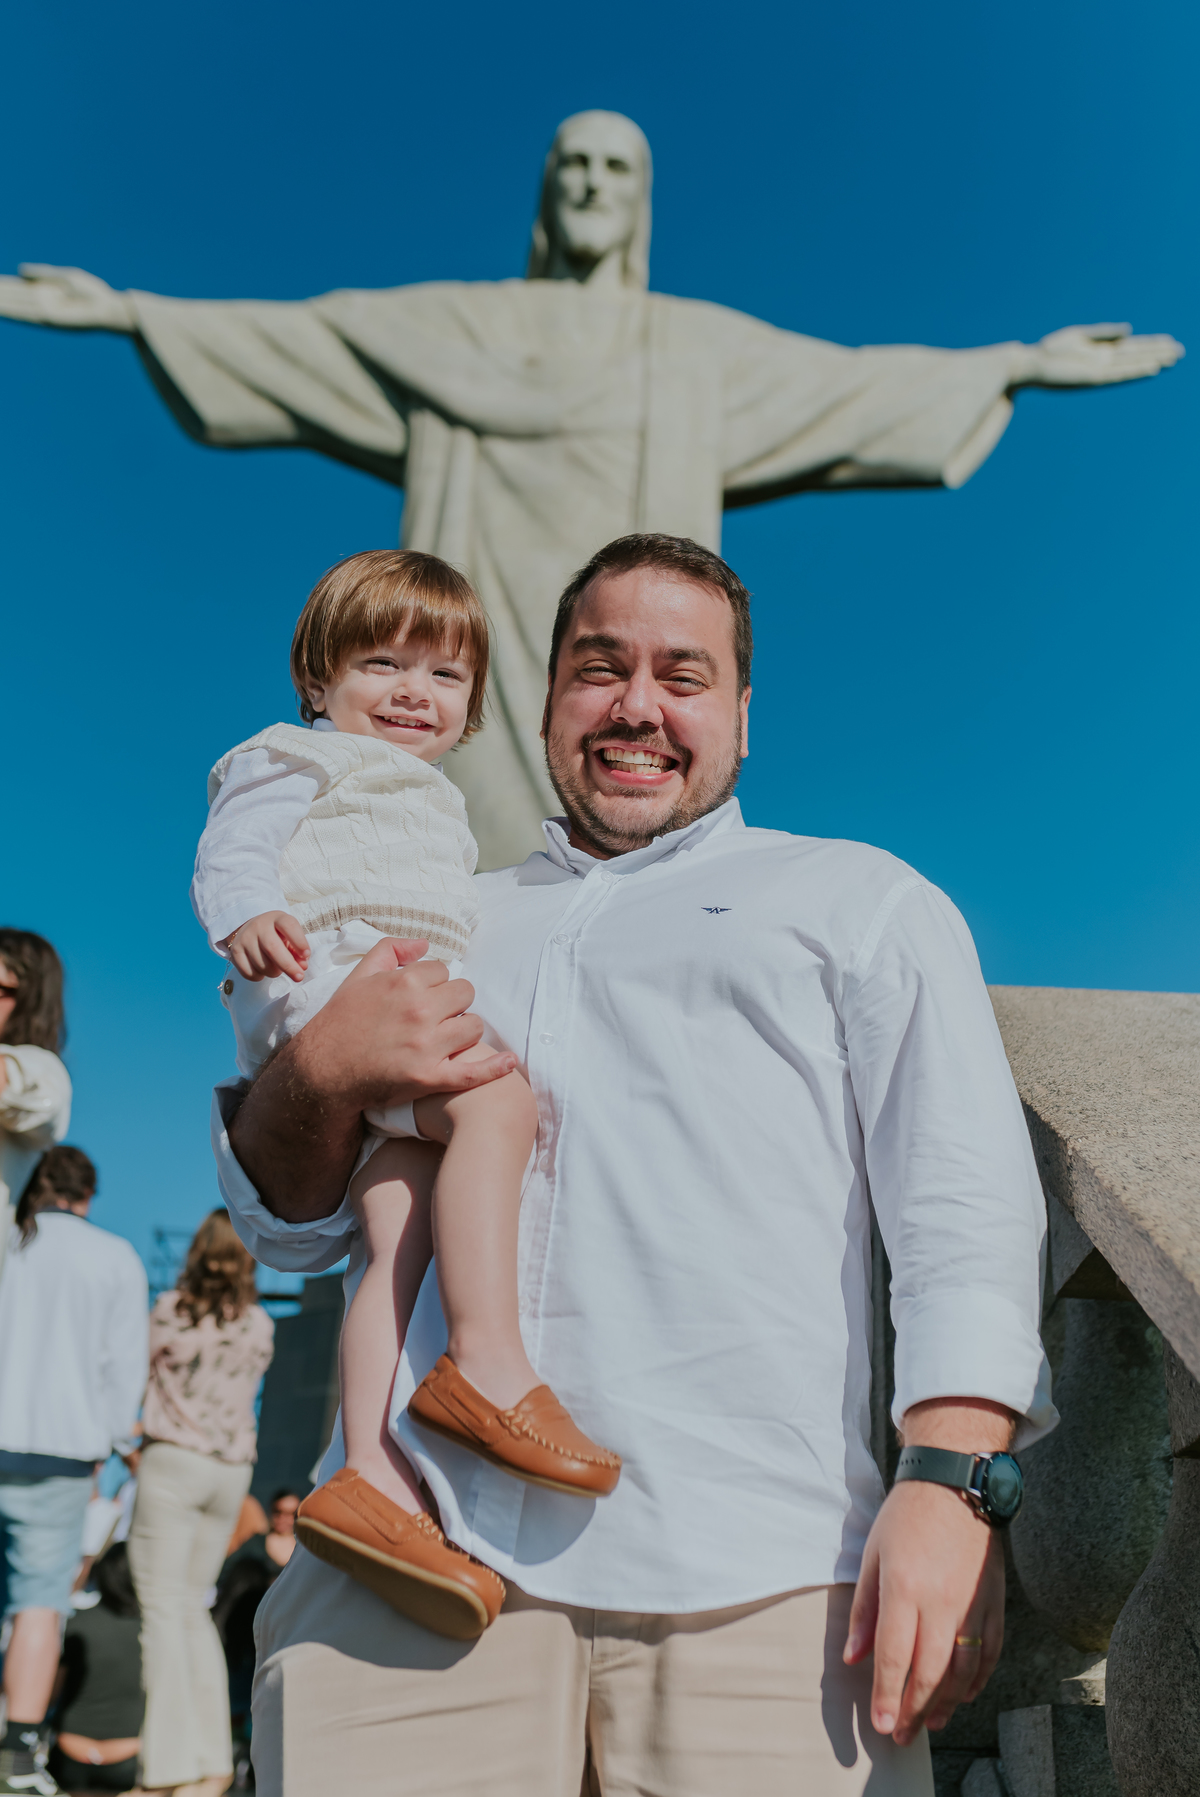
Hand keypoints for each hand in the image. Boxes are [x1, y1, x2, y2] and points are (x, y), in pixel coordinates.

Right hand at [0, 264, 134, 330]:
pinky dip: (11, 312)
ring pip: (15, 306)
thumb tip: (20, 271)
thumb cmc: (93, 293)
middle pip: (13, 296)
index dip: (3, 285)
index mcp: (44, 291)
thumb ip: (43, 274)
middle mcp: (41, 302)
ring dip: (1, 303)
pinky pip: (26, 314)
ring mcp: (44, 311)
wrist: (109, 308)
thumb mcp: (64, 277)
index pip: (17, 287)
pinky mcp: (50, 319)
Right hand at [227, 912, 309, 982]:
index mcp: (277, 918)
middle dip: (288, 966)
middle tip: (299, 977)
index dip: (299, 942)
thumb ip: (298, 952)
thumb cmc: (276, 935)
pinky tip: (262, 969)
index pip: (289, 926)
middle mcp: (259, 926)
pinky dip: (259, 977)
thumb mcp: (289, 937)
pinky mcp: (235, 951)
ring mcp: (244, 938)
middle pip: (272, 948)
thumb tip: (302, 967)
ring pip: (262, 964)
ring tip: (277, 968)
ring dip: (274, 973)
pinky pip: (249, 973)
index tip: (307, 955)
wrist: (250, 928)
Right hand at [300, 937, 516, 1111]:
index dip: (434, 983)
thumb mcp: (359, 976)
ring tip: (446, 1037)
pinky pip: (472, 1072)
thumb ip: (391, 950)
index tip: (421, 995)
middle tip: (436, 1015)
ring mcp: (428, 1046)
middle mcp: (420, 1011)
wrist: (322, 1071)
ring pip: (474, 1026)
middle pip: (465, 994)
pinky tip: (509, 1062)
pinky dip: (494, 1067)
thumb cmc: (340, 1021)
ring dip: (464, 1029)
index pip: (445, 971)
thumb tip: (425, 944)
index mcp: (405, 982)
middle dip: (453, 1002)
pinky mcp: (430, 1077)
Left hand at [845, 1398, 1013, 1744]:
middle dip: (913, 1709)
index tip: (881, 1724)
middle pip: (929, 1672)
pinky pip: (990, 1653)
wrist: (956, 1481)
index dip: (886, 1695)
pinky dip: (978, 1680)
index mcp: (905, 1587)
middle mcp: (942, 1602)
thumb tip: (853, 1657)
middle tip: (901, 1734)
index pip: (894, 1655)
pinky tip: (964, 1695)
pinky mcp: (994, 1602)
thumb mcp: (872, 1555)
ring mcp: (973, 1604)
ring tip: (929, 1722)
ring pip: (963, 1671)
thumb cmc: (907, 1515)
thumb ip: (865, 1611)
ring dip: (947, 1703)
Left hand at [1013, 322, 1182, 387]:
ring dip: (1152, 361)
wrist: (1030, 364)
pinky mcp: (1092, 378)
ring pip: (1133, 365)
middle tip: (1181, 351)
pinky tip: (1151, 368)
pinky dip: (1136, 371)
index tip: (1170, 340)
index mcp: (1102, 350)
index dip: (1151, 343)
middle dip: (1158, 352)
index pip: (1132, 346)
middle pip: (1137, 355)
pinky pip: (1120, 375)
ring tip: (1172, 358)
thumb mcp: (1080, 335)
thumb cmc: (1050, 351)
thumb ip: (1104, 333)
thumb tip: (1129, 329)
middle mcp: (1104, 361)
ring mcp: (1100, 370)